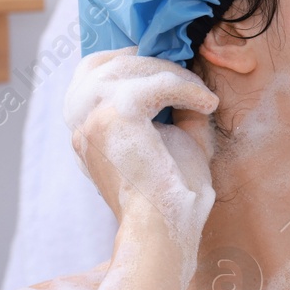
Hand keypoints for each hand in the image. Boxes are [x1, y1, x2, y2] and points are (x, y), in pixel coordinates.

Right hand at [64, 48, 218, 256]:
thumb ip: (174, 108)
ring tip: (203, 99)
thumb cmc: (173, 193)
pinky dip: (187, 88)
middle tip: (190, 82)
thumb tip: (189, 76)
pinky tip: (207, 105)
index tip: (167, 66)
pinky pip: (158, 82)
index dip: (129, 60)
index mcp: (86, 131)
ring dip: (173, 75)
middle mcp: (82, 123)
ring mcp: (94, 117)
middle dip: (153, 63)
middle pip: (109, 63)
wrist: (166, 228)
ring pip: (133, 67)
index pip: (92, 73)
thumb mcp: (173, 139)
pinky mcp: (117, 115)